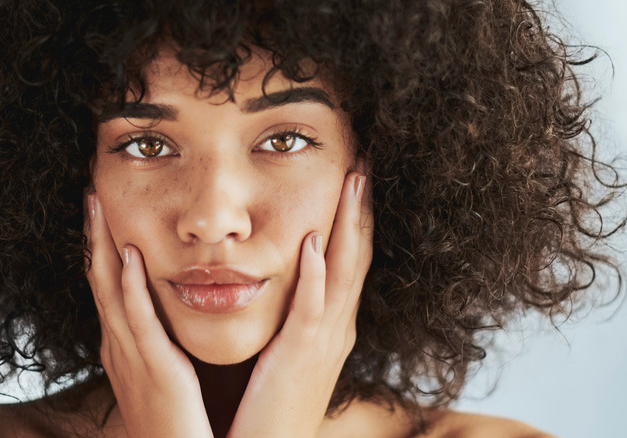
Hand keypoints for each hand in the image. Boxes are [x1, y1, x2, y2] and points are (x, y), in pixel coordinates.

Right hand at [85, 194, 213, 437]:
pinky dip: (129, 287)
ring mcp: (130, 356)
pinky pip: (137, 321)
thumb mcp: (160, 371)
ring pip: (108, 290)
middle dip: (91, 233)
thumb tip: (163, 307)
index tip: (100, 206)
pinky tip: (127, 256)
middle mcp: (117, 344)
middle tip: (89, 190)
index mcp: (120, 343)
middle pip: (97, 277)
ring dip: (101, 246)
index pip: (104, 282)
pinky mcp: (153, 368)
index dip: (98, 242)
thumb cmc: (174, 419)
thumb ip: (158, 339)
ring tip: (97, 205)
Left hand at [227, 171, 372, 437]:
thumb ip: (295, 314)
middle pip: (356, 255)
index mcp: (332, 323)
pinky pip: (311, 311)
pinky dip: (315, 276)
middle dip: (361, 208)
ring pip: (343, 273)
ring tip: (353, 182)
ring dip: (347, 226)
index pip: (349, 257)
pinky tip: (312, 244)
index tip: (355, 175)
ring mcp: (323, 341)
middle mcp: (337, 327)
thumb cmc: (274, 401)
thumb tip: (290, 273)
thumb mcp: (291, 350)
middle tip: (364, 161)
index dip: (355, 216)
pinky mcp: (299, 358)